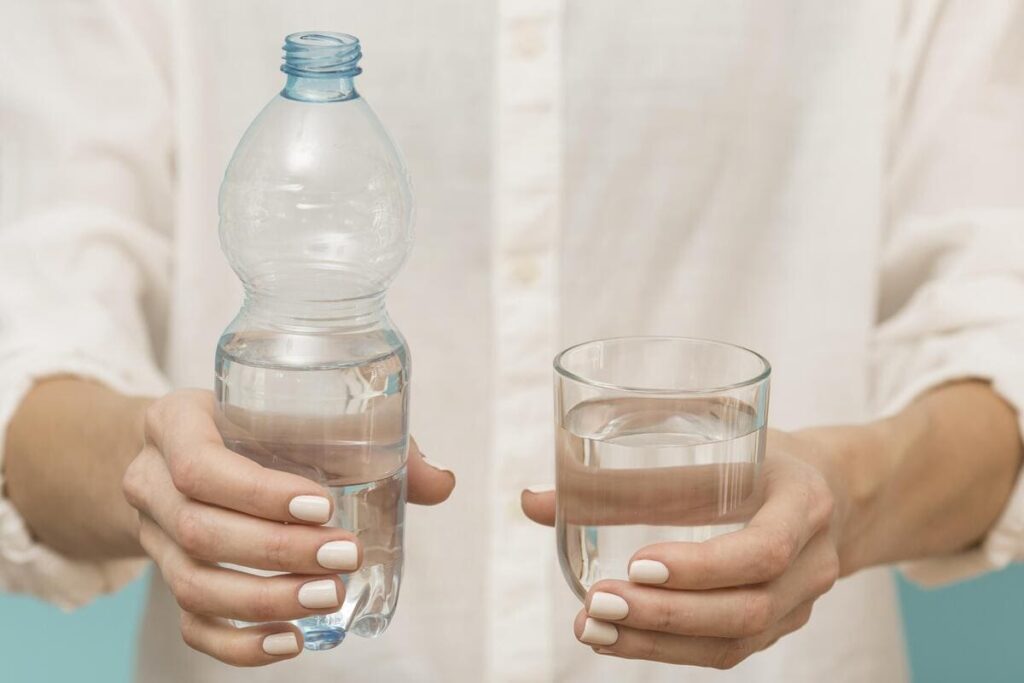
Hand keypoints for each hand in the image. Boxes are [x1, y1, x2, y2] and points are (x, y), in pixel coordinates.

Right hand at [122, 389, 453, 665]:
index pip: (201, 466)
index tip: (324, 506)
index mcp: (175, 424)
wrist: (178, 446)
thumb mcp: (290, 410)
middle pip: (199, 530)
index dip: (260, 493)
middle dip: (278, 552)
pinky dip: (240, 643)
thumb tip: (442, 483)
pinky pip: (191, 623)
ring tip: (330, 599)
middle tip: (346, 557)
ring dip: (266, 600)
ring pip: (193, 584)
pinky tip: (292, 641)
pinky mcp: (167, 577)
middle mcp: (150, 482)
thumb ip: (367, 439)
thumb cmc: (251, 422)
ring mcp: (152, 536)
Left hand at [522, 429, 843, 668]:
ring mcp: (800, 600)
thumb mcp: (716, 437)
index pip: (764, 548)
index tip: (638, 563)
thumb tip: (532, 501)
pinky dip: (669, 649)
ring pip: (734, 640)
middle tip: (598, 604)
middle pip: (747, 608)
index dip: (702, 565)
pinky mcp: (778, 622)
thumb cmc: (762, 453)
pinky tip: (618, 641)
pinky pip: (727, 650)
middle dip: (666, 614)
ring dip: (658, 641)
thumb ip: (628, 468)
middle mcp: (813, 560)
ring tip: (592, 629)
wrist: (834, 488)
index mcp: (804, 502)